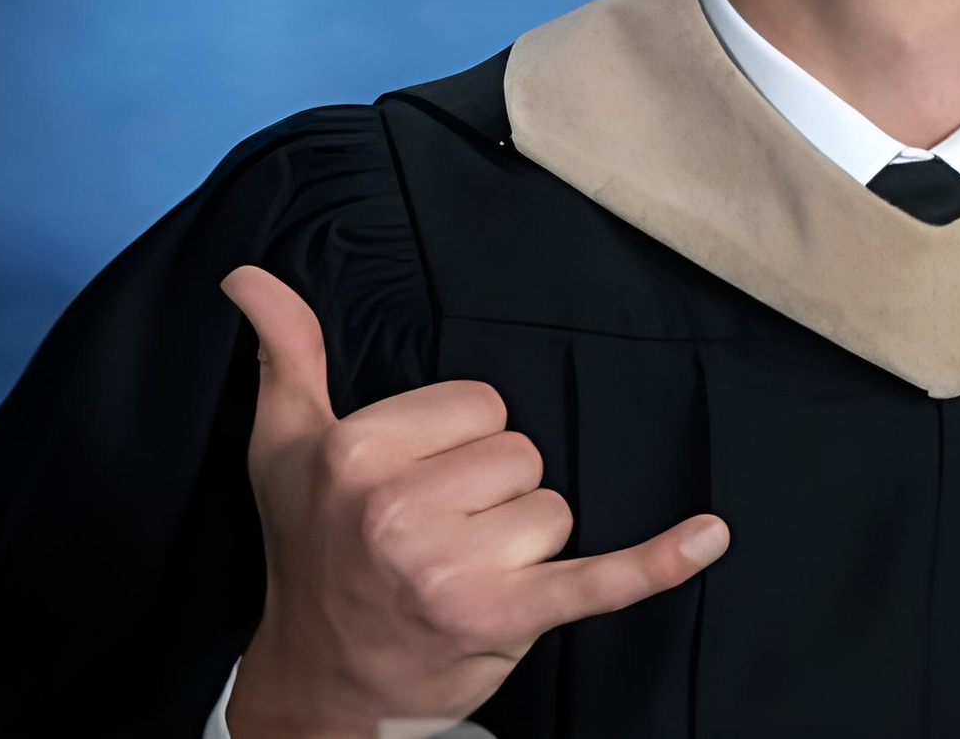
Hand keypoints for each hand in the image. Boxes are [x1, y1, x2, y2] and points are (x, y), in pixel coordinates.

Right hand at [219, 264, 728, 738]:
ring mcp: (452, 570)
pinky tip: (710, 535)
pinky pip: (600, 581)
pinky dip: (659, 561)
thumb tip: (249, 275)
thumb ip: (285, 352)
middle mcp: (399, 509)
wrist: (319, 684)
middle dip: (492, 494)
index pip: (481, 405)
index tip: (415, 485)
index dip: (459, 443)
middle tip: (436, 536)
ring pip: (556, 509)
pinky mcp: (504, 620)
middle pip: (522, 455)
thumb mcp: (284, 446)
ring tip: (460, 573)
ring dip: (524, 544)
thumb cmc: (311, 550)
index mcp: (356, 451)